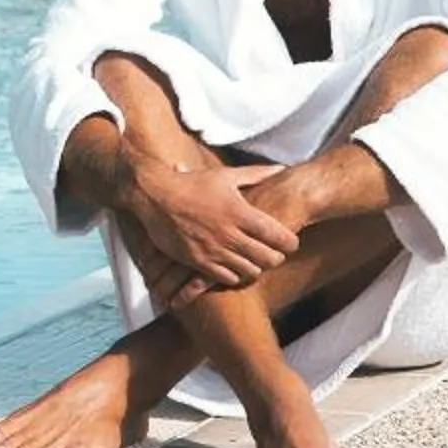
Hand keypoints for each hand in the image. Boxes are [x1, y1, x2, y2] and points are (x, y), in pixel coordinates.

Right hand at [132, 159, 299, 294]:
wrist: (156, 196)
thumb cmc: (193, 184)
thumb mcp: (226, 176)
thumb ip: (256, 174)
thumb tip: (280, 169)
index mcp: (240, 212)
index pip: (278, 236)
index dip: (290, 242)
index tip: (290, 241)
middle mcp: (229, 234)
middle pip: (269, 258)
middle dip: (277, 257)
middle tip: (275, 253)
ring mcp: (214, 250)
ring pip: (250, 271)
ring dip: (256, 267)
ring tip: (255, 260)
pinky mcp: (198, 261)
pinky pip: (227, 278)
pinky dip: (235, 275)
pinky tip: (234, 266)